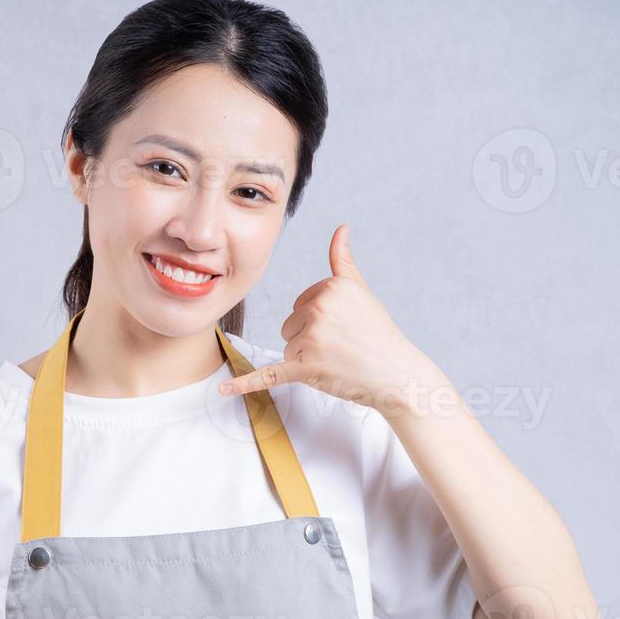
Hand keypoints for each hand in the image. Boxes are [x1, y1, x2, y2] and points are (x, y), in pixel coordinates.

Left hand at [218, 225, 440, 415]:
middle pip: (291, 323)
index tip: (345, 326)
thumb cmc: (378, 333)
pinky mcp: (305, 369)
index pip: (302, 302)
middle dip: (310, 336)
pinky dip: (246, 384)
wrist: (396, 373)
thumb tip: (340, 228)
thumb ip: (343, 261)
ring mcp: (312, 340)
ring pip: (288, 345)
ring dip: (306, 356)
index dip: (320, 317)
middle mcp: (320, 310)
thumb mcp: (361, 291)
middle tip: (342, 345)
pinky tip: (223, 390)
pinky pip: (268, 375)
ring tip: (337, 359)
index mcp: (331, 287)